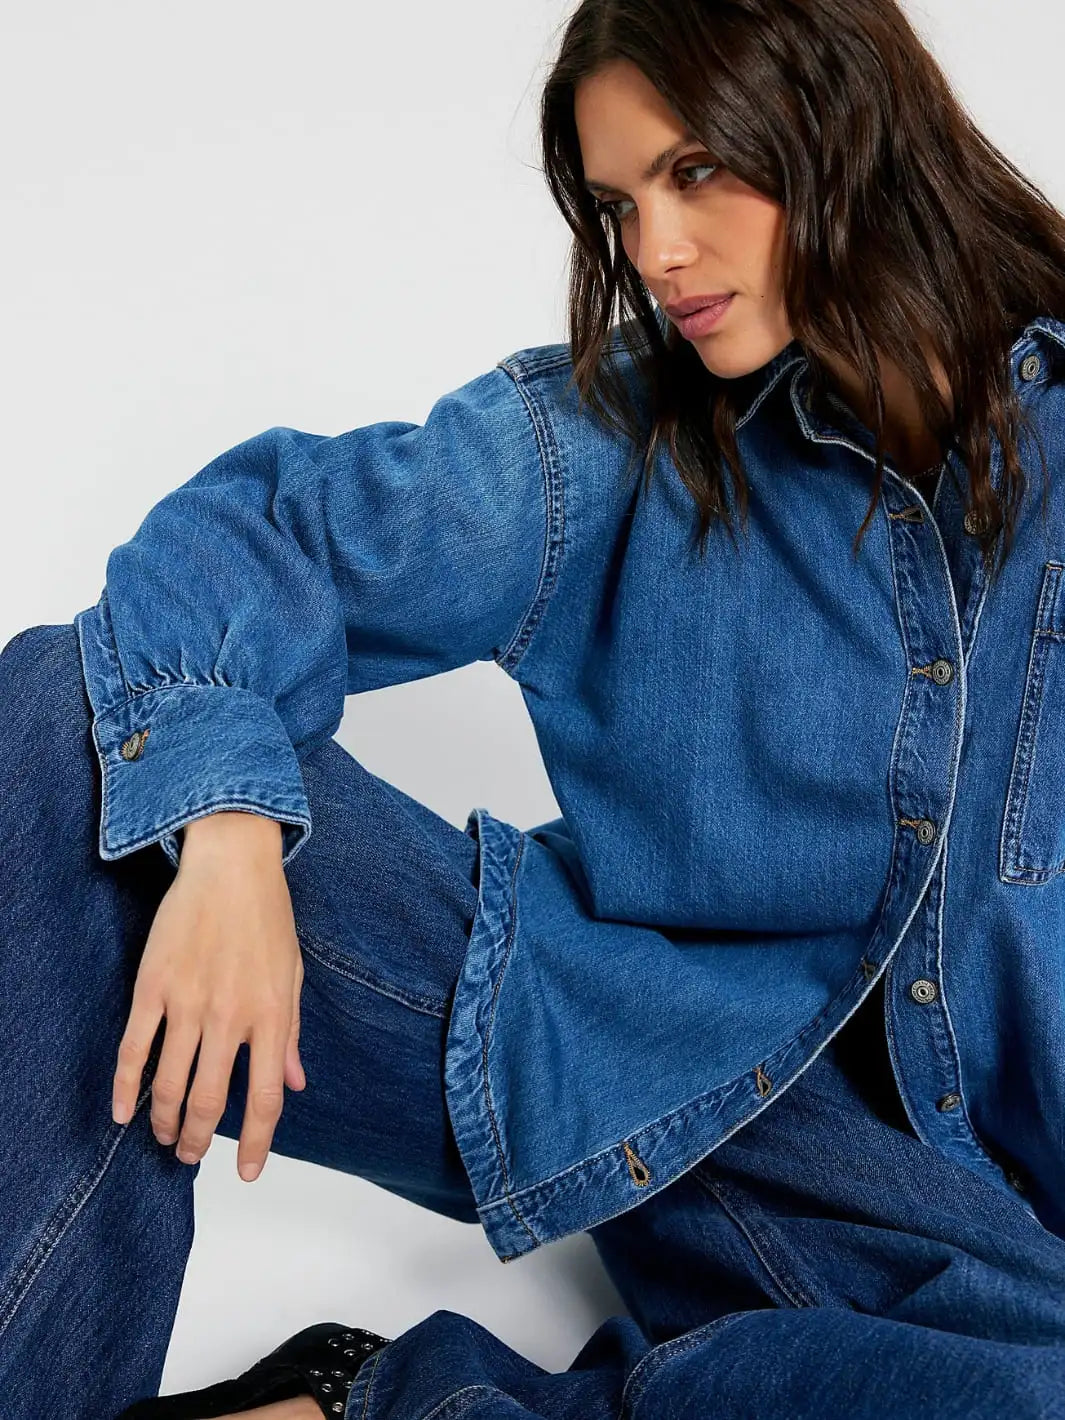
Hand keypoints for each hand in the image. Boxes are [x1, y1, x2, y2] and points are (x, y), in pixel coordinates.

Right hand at [111, 810, 306, 1181]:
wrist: (232, 865)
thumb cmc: (267, 918)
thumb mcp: (292, 975)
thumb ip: (292, 1034)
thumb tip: (295, 1084)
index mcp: (271, 1016)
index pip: (264, 1098)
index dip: (256, 1143)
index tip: (248, 1172)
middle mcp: (230, 1016)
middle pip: (208, 1101)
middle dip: (198, 1139)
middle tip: (191, 1155)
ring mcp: (188, 1002)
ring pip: (168, 1084)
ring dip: (163, 1121)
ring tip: (164, 1136)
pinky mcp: (153, 986)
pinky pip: (134, 1047)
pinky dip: (125, 1085)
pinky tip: (123, 1110)